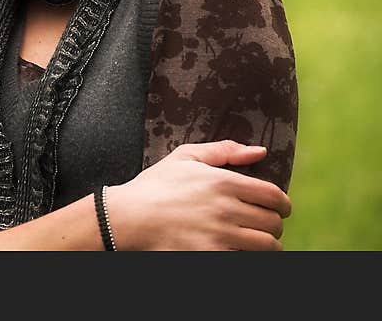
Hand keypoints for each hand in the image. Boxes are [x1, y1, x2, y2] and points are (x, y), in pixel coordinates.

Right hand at [106, 141, 291, 250]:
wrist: (129, 217)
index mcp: (223, 181)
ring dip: (264, 244)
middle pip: (273, 223)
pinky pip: (247, 260)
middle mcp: (226, 209)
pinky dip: (247, 257)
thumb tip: (260, 152)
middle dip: (272, 224)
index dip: (283, 204)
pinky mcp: (212, 257)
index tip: (279, 208)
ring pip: (267, 246)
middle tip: (262, 224)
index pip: (274, 196)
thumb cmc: (156, 185)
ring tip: (252, 240)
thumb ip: (224, 150)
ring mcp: (220, 236)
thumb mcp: (185, 156)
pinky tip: (237, 250)